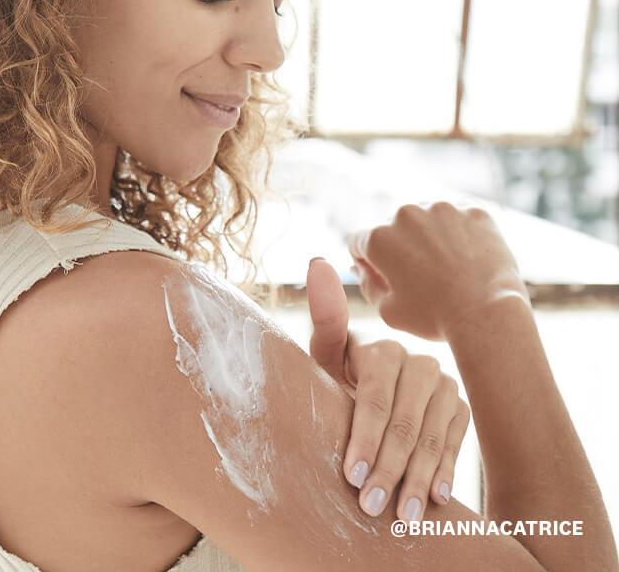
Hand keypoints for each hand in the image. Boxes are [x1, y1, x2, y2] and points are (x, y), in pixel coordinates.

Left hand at [307, 257, 469, 520]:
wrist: (368, 415)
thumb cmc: (337, 388)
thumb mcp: (324, 362)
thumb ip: (326, 319)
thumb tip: (318, 261)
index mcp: (382, 350)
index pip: (375, 395)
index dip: (364, 436)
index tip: (351, 474)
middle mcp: (418, 363)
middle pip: (405, 421)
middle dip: (388, 467)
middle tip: (371, 506)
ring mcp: (444, 385)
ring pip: (432, 435)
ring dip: (418, 479)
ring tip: (403, 517)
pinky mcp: (460, 407)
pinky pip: (457, 442)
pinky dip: (446, 470)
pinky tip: (439, 500)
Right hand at [348, 201, 531, 341]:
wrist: (487, 312)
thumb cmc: (433, 317)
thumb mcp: (387, 310)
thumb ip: (367, 283)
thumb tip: (361, 266)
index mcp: (378, 238)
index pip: (360, 241)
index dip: (369, 262)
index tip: (388, 278)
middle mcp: (404, 214)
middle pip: (394, 228)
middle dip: (402, 247)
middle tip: (423, 277)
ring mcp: (441, 208)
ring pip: (427, 219)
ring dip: (431, 236)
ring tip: (448, 269)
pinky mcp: (473, 210)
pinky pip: (459, 218)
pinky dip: (460, 233)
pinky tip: (468, 259)